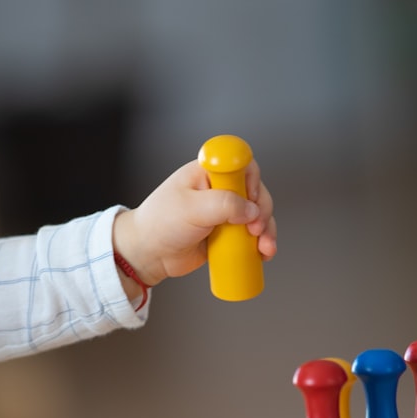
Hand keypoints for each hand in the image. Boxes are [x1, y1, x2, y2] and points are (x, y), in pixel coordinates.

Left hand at [112, 158, 275, 290]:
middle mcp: (219, 189)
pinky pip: (251, 235)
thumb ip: (224, 204)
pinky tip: (262, 254)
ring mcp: (225, 211)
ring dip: (267, 231)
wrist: (149, 253)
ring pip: (258, 215)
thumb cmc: (160, 224)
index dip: (251, 179)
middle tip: (255, 228)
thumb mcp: (191, 209)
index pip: (241, 163)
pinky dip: (260, 244)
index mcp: (208, 172)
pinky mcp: (228, 232)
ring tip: (264, 248)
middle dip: (263, 211)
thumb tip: (251, 210)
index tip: (250, 197)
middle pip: (256, 191)